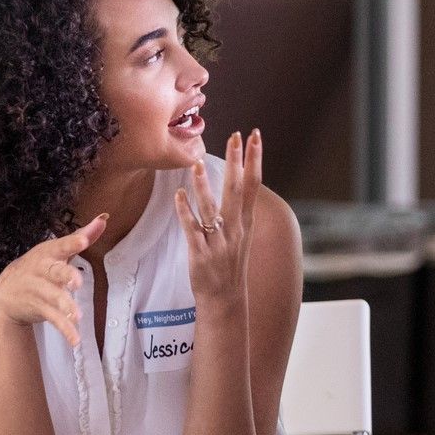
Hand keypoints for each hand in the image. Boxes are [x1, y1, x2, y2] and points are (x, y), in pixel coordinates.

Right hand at [0, 214, 107, 346]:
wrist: (4, 295)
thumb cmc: (37, 267)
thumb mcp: (55, 250)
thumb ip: (80, 236)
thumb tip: (104, 219)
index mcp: (48, 253)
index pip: (61, 245)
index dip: (72, 242)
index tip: (83, 240)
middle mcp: (42, 270)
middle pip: (54, 271)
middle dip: (65, 275)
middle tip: (77, 282)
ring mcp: (38, 290)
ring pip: (53, 297)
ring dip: (65, 306)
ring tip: (77, 316)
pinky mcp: (38, 309)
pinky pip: (53, 319)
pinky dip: (65, 330)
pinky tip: (76, 340)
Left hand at [174, 130, 260, 309]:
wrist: (225, 299)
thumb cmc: (231, 263)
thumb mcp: (242, 235)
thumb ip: (240, 209)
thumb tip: (240, 179)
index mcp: (246, 222)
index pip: (254, 185)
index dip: (255, 159)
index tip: (255, 136)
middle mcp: (236, 230)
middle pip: (237, 190)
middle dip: (237, 162)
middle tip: (236, 136)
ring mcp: (219, 242)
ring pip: (211, 209)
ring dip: (203, 186)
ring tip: (196, 163)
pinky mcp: (200, 254)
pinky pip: (191, 229)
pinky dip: (185, 211)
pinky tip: (178, 195)